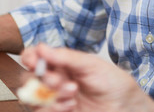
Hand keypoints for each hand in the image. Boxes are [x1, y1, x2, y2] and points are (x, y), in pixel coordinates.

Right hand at [21, 44, 153, 111]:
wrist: (124, 106)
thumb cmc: (112, 82)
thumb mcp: (91, 64)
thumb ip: (66, 57)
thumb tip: (42, 48)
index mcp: (61, 63)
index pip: (34, 57)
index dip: (30, 58)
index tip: (35, 62)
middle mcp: (54, 79)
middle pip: (29, 78)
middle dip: (42, 79)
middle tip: (59, 82)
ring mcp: (54, 97)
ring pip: (33, 97)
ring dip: (50, 96)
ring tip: (72, 96)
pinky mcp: (57, 111)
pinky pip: (41, 111)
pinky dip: (52, 109)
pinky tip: (70, 106)